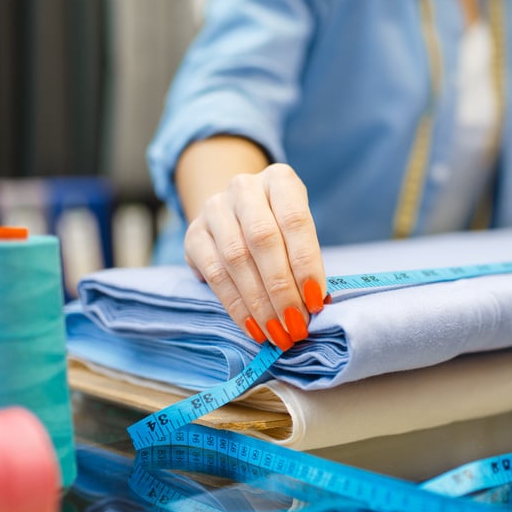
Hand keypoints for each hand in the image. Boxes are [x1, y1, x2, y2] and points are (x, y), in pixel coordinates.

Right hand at [184, 164, 328, 350]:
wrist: (235, 212)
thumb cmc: (279, 226)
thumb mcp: (298, 230)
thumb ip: (305, 259)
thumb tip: (316, 304)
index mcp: (279, 179)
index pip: (295, 221)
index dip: (307, 264)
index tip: (317, 302)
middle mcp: (243, 188)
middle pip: (263, 240)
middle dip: (282, 289)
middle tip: (296, 325)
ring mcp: (214, 209)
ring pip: (236, 259)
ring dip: (259, 303)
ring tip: (277, 332)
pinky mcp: (193, 234)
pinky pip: (215, 274)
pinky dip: (236, 305)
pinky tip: (253, 326)